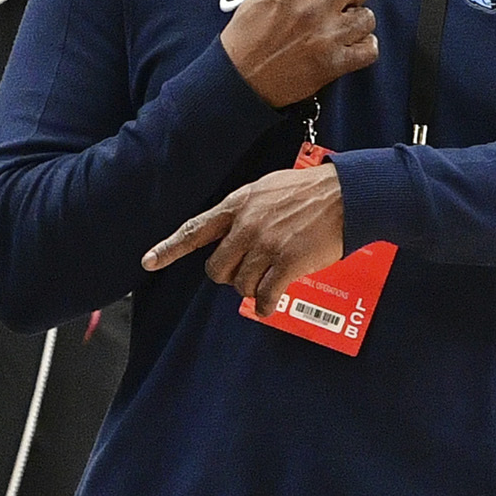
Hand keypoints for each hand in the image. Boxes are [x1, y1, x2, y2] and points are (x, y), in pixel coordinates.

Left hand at [142, 158, 350, 301]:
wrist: (347, 194)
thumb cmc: (309, 191)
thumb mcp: (266, 189)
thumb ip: (245, 211)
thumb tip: (231, 234)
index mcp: (238, 205)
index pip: (196, 229)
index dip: (170, 248)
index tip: (148, 262)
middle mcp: (246, 226)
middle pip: (216, 268)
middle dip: (227, 276)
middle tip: (245, 274)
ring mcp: (266, 245)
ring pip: (240, 284)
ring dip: (251, 289)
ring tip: (267, 281)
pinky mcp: (287, 263)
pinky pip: (264, 296)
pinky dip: (264, 305)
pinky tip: (267, 305)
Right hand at [216, 0, 375, 109]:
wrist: (237, 79)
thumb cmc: (243, 42)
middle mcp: (313, 9)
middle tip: (352, 2)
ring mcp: (325, 37)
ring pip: (367, 18)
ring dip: (358, 23)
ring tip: (345, 29)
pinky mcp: (332, 63)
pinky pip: (369, 50)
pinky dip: (364, 48)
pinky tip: (351, 47)